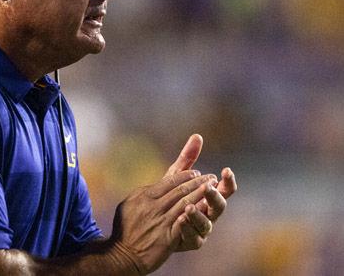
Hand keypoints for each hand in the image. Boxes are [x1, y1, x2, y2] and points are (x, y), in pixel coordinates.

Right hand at [111, 170, 217, 273]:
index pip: (169, 181)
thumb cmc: (125, 228)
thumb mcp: (129, 203)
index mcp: (144, 195)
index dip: (186, 175)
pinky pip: (185, 222)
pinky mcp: (168, 236)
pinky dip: (196, 213)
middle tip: (211, 177)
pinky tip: (206, 207)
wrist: (123, 254)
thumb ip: (145, 192)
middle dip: (198, 182)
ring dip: (201, 194)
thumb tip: (159, 184)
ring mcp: (161, 221)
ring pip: (185, 203)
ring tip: (212, 188)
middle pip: (180, 190)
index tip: (197, 173)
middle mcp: (153, 206)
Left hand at [165, 134, 237, 249]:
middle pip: (219, 206)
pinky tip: (180, 220)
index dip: (228, 181)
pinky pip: (193, 238)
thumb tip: (197, 135)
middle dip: (214, 196)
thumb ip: (187, 159)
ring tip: (189, 207)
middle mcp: (208, 214)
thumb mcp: (175, 177)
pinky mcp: (189, 242)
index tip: (226, 170)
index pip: (224, 189)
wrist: (149, 225)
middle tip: (207, 186)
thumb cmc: (167, 199)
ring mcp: (201, 229)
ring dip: (199, 215)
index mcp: (208, 198)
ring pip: (207, 224)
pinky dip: (187, 229)